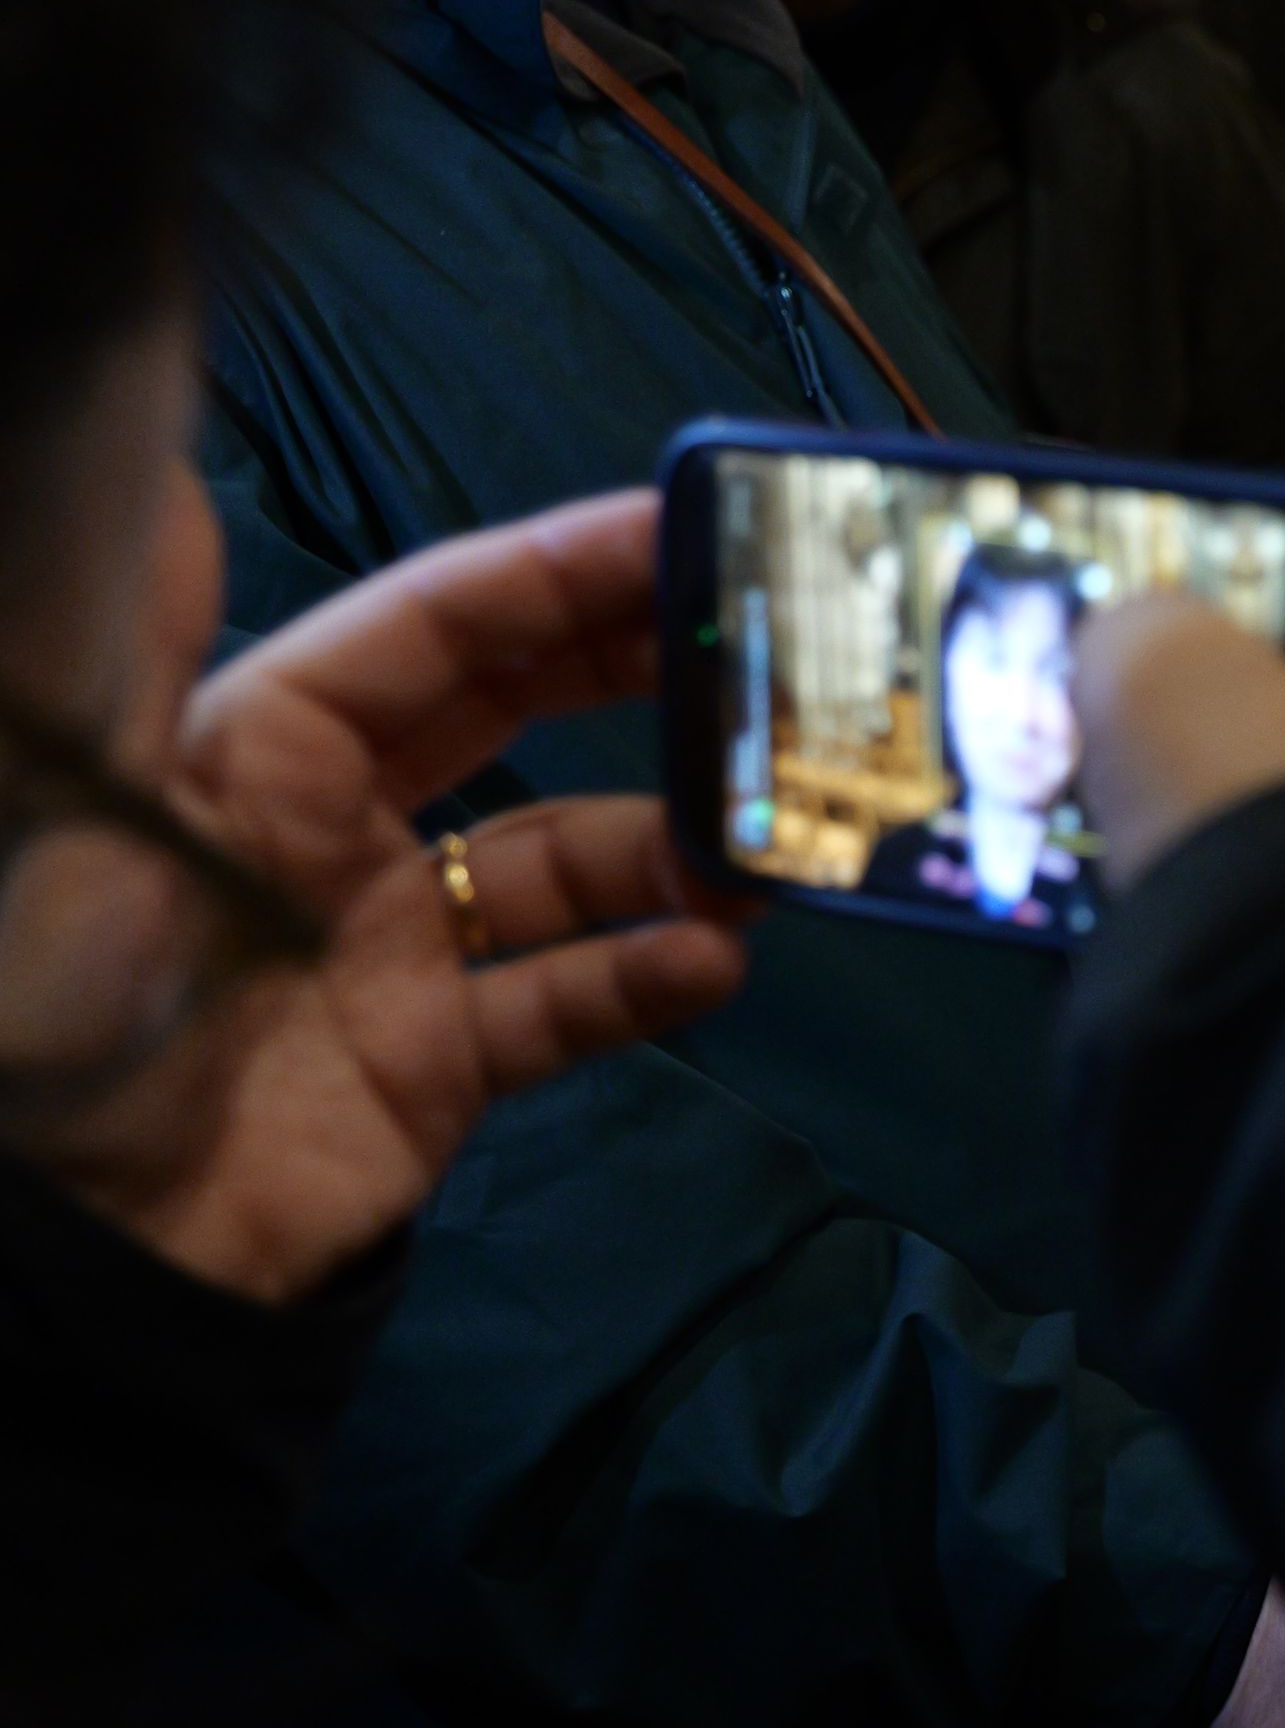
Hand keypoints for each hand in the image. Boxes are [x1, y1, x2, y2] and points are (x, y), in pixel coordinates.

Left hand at [7, 489, 750, 1301]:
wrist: (68, 1248)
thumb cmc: (59, 1008)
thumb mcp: (84, 813)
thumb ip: (137, 648)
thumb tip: (168, 480)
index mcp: (253, 744)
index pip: (431, 630)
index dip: (552, 576)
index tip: (676, 537)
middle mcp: (336, 826)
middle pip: (514, 713)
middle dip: (639, 675)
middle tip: (770, 653)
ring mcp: (396, 945)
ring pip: (567, 861)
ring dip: (667, 849)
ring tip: (756, 855)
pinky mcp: (437, 1060)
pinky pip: (566, 1000)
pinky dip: (647, 978)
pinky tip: (710, 963)